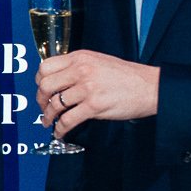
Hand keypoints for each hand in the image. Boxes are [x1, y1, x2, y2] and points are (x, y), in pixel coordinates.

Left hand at [37, 49, 159, 136]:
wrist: (150, 87)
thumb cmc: (128, 76)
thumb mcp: (99, 61)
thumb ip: (78, 67)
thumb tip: (58, 80)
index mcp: (81, 57)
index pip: (45, 67)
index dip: (39, 81)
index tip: (41, 90)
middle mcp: (81, 70)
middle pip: (45, 85)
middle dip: (40, 100)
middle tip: (43, 108)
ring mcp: (87, 88)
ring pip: (54, 105)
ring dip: (48, 117)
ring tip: (49, 122)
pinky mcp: (94, 106)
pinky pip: (68, 120)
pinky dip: (60, 130)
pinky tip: (61, 132)